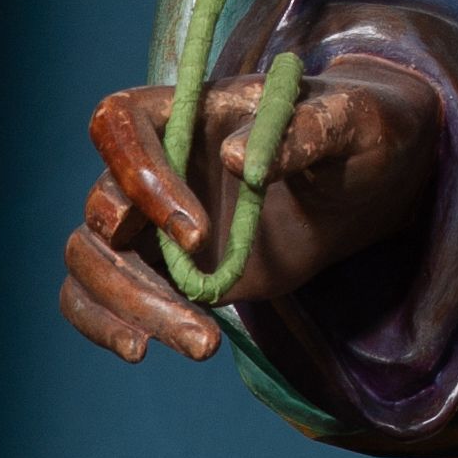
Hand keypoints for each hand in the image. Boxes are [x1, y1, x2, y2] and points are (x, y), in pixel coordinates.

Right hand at [61, 62, 443, 363]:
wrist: (366, 182)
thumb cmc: (357, 130)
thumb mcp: (350, 122)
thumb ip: (305, 130)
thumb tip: (235, 159)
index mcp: (186, 108)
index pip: (119, 123)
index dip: (139, 175)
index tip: (195, 231)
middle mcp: (153, 163)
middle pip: (100, 207)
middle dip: (134, 267)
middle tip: (201, 301)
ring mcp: (151, 219)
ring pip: (91, 259)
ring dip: (126, 307)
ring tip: (201, 343)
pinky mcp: (162, 268)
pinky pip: (98, 294)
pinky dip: (106, 323)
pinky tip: (145, 349)